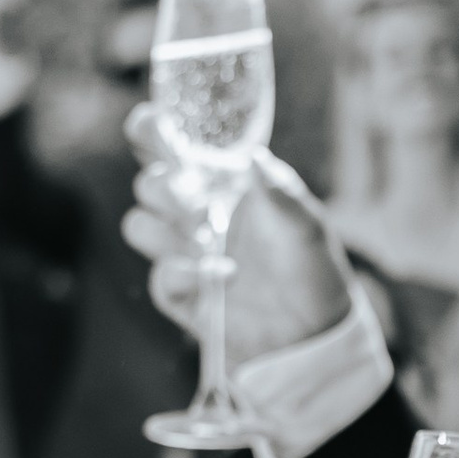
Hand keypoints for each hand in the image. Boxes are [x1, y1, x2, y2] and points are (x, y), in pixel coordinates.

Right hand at [122, 118, 355, 368]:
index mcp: (220, 186)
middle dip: (162, 187)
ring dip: (162, 229)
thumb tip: (254, 158)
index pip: (170, 149)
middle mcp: (195, 216)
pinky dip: (179, 273)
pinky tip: (215, 275)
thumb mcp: (308, 226)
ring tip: (205, 238)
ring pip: (140, 226)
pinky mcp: (185, 297)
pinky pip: (161, 279)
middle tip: (196, 202)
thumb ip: (282, 191)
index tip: (153, 124)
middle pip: (149, 185)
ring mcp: (186, 255)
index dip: (150, 131)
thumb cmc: (313, 268)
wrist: (317, 333)